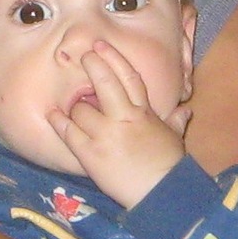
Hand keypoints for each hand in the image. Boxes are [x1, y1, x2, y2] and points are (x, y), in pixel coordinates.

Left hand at [47, 43, 188, 208]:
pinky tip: (52, 114)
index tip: (101, 45)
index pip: (129, 78)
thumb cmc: (169, 166)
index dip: (114, 59)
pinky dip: (59, 122)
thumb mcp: (173, 139)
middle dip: (94, 66)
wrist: (161, 193)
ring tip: (72, 108)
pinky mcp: (90, 153)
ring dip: (76, 108)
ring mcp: (105, 135)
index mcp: (144, 113)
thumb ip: (175, 122)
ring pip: (81, 109)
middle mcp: (123, 118)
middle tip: (84, 55)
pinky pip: (69, 132)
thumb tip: (185, 112)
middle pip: (104, 83)